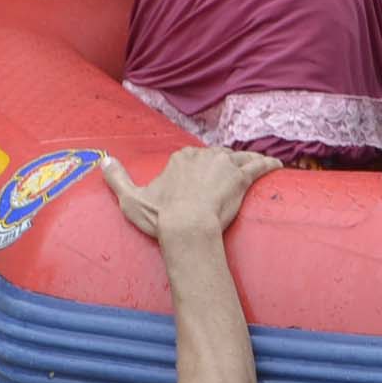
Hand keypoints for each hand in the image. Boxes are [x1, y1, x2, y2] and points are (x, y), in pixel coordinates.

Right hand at [111, 144, 278, 242]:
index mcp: (180, 158)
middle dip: (222, 167)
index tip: (202, 182)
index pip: (194, 159)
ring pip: (239, 158)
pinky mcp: (242, 177)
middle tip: (226, 183)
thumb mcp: (131, 199)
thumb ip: (117, 178)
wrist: (186, 227)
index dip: (199, 170)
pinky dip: (269, 164)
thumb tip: (104, 160)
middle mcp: (203, 155)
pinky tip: (278, 167)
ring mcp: (224, 165)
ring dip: (246, 162)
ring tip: (254, 169)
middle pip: (217, 157)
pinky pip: (259, 165)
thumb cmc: (160, 217)